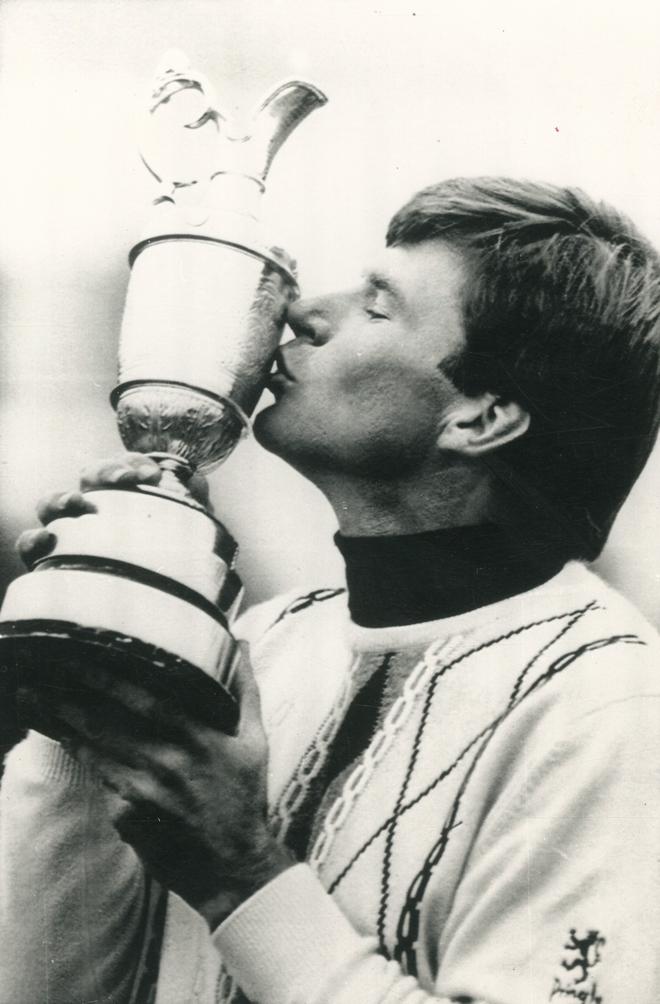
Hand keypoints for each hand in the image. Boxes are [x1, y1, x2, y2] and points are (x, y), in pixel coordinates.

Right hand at [16, 452, 209, 568]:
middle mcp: (93, 506)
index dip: (130, 463)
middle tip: (126, 481)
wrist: (158, 599)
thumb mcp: (183, 529)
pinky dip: (33, 539)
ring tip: (79, 503)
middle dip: (104, 471)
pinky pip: (31, 546)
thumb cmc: (167, 555)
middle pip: (88, 476)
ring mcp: (68, 530)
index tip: (152, 475)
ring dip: (63, 498)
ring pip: (51, 503)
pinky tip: (47, 539)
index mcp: (122, 493)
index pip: (123, 465)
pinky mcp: (50, 561)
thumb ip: (186, 506)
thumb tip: (194, 486)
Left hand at [17, 642, 293, 928]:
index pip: (147, 702)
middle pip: (109, 725)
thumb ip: (245, 689)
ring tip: (37, 699)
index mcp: (199, 740)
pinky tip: (63, 736)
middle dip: (71, 698)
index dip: (111, 680)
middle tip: (42, 675)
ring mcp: (144, 794)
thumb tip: (240, 642)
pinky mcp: (128, 817)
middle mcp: (168, 764)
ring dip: (64, 724)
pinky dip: (81, 755)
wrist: (233, 865)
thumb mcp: (254, 740)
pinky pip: (101, 779)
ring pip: (96, 751)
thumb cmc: (244, 796)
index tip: (84, 658)